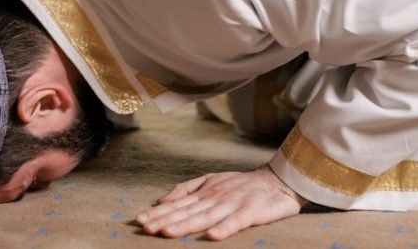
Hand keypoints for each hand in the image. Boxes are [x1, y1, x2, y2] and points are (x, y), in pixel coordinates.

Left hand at [135, 165, 307, 240]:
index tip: (140, 220)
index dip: (158, 212)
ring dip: (186, 225)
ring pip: (205, 216)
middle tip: (146, 227)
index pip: (177, 204)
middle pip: (186, 211)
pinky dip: (224, 229)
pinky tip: (211, 237)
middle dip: (165, 220)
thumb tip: (162, 199)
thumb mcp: (211, 180)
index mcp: (204, 192)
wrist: (277, 180)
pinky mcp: (250, 211)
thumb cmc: (242, 184)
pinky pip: (235, 222)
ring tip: (168, 233)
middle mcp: (214, 197)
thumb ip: (187, 189)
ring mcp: (232, 204)